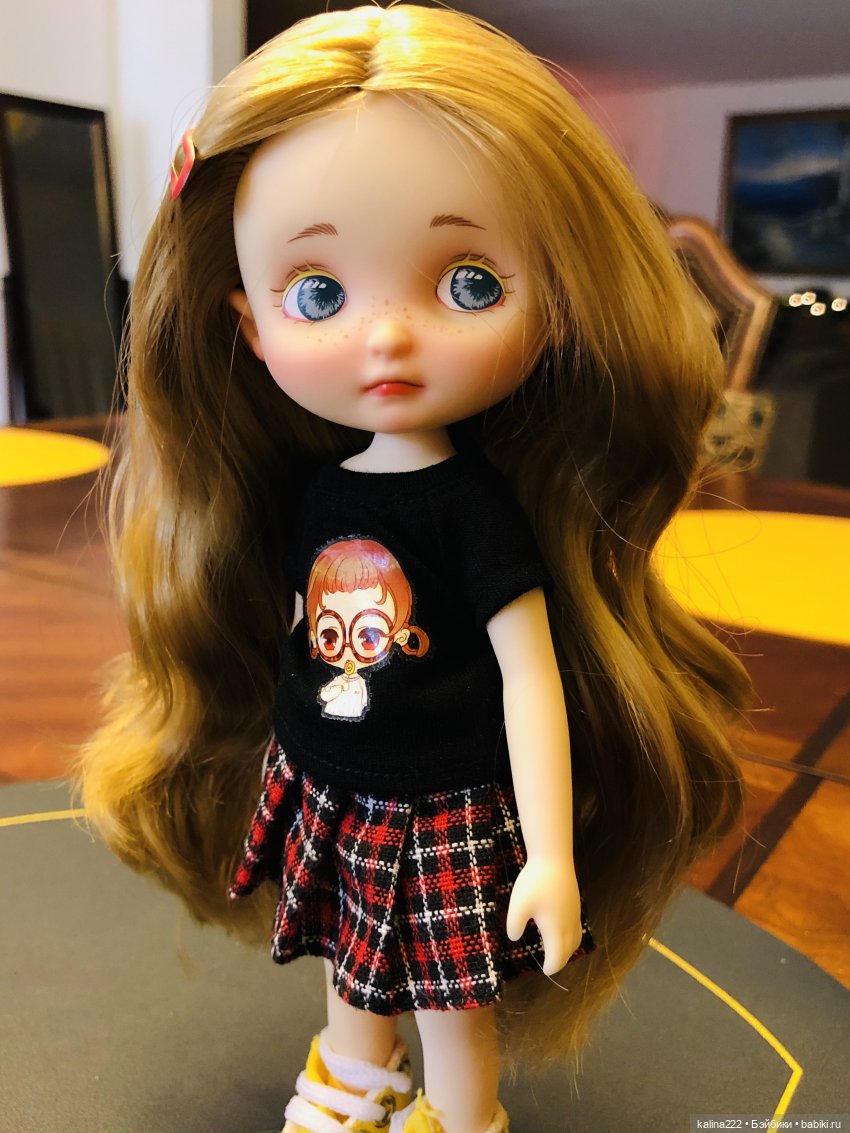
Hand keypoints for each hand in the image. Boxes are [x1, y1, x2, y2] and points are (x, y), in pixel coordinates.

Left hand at [506, 857, 582, 975]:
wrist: (553, 858)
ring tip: (558, 951)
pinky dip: (571, 935)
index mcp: (555, 929)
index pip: (557, 956)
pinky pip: (576, 927)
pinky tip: (562, 928)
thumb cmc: (535, 882)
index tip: (546, 971)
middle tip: (551, 965)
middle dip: (560, 960)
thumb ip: (515, 925)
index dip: (552, 966)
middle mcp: (568, 924)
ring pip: (576, 938)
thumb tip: (515, 938)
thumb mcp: (518, 905)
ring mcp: (574, 912)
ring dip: (568, 949)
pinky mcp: (575, 902)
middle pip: (569, 950)